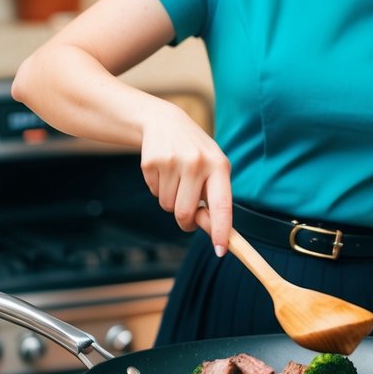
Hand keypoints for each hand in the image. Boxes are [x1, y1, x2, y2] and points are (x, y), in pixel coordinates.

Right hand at [139, 100, 231, 255]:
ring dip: (171, 200)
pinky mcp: (150, 162)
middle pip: (185, 213)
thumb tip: (214, 233)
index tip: (221, 251)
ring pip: (168, 206)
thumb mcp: (213, 169)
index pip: (222, 205)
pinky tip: (164, 170)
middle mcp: (196, 163)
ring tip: (176, 178)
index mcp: (219, 166)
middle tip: (188, 212)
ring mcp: (172, 162)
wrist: (165, 122)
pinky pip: (154, 193)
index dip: (221, 230)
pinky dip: (158, 188)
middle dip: (185, 221)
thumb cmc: (197, 154)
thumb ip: (215, 200)